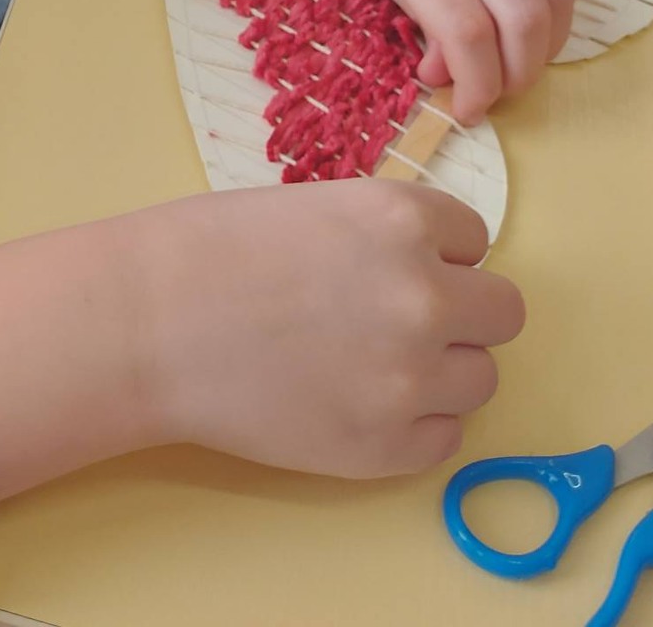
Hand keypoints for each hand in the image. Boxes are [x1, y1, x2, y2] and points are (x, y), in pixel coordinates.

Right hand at [136, 181, 523, 477]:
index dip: (436, 253)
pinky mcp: (389, 446)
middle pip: (503, 312)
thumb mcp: (315, 207)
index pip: (476, 239)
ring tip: (365, 362)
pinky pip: (444, 437)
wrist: (150, 323)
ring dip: (438, 371)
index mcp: (403, 219)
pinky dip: (410, 424)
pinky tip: (351, 400)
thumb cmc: (212, 249)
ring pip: (480, 379)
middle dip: (458, 313)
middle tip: (394, 319)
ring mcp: (412, 376)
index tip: (390, 267)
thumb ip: (384, 236)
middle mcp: (425, 294)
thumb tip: (433, 269)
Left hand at [306, 0, 573, 127]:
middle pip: (522, 18)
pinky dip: (558, 11)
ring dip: (546, 49)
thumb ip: (419, 15)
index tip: (465, 108)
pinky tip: (535, 28)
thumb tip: (457, 73)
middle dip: (518, 75)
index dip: (475, 84)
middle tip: (496, 92)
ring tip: (517, 66)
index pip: (465, 29)